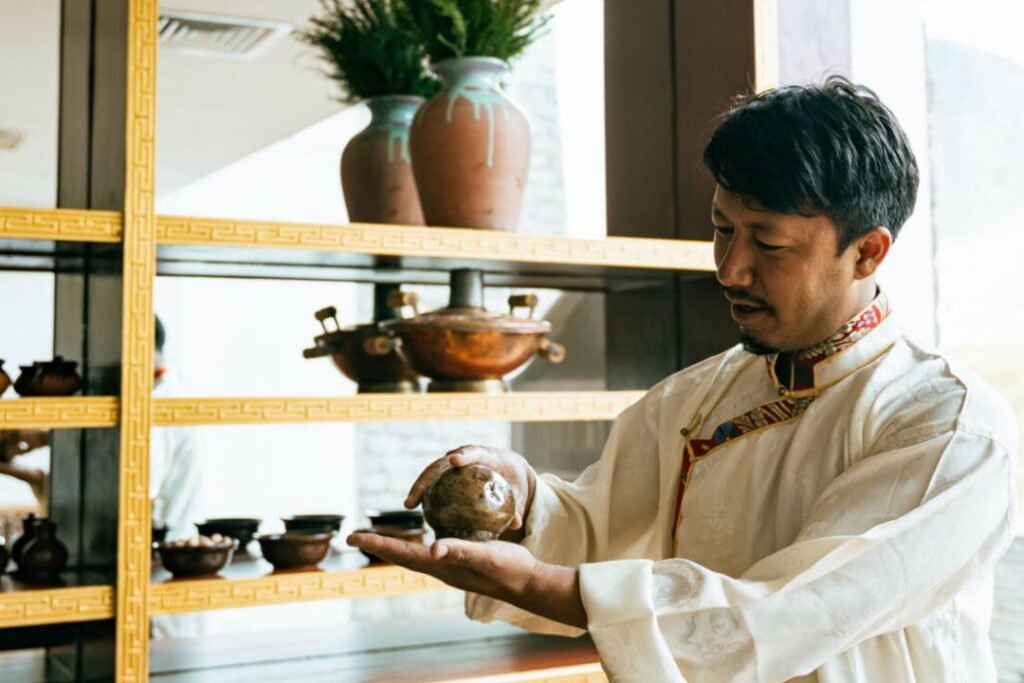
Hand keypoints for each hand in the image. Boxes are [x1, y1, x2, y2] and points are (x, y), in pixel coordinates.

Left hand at [346, 532, 586, 628]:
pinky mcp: (459, 562)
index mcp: (441, 566)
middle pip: (401, 555)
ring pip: (413, 556)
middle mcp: (440, 567)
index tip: (353, 536)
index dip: (377, 544)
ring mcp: (449, 566)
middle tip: (355, 536)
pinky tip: (421, 538)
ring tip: (377, 539)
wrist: (527, 584)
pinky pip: (429, 553)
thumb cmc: (508, 569)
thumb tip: (434, 548)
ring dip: (393, 547)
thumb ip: (461, 550)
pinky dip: (416, 545)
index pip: (401, 553)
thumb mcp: (486, 555)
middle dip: (378, 545)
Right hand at [405, 445, 536, 538]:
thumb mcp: (517, 491)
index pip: (473, 452)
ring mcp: (453, 463)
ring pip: (433, 470)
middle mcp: (465, 456)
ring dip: (420, 485)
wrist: (507, 468)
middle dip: (428, 477)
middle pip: (442, 463)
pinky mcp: (448, 472)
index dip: (463, 455)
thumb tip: (516, 523)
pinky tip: (414, 506)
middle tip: (417, 496)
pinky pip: (433, 479)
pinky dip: (423, 490)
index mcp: (485, 455)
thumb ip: (516, 505)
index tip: (454, 460)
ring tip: (409, 504)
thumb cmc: (513, 478)